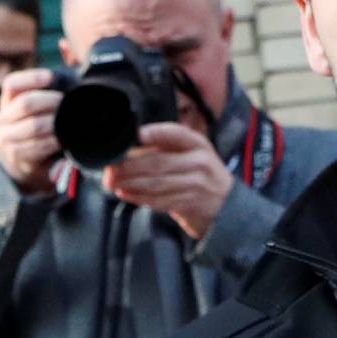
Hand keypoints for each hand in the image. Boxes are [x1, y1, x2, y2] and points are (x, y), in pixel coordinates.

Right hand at [0, 67, 63, 195]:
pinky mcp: (16, 157)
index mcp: (6, 101)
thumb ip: (54, 76)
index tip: (52, 78)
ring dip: (55, 123)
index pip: (12, 84)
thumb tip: (65, 44)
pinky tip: (63, 138)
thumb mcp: (40, 103)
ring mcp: (6, 139)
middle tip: (67, 103)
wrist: (23, 162)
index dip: (32, 79)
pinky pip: (38, 146)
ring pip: (33, 126)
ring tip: (69, 121)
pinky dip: (54, 141)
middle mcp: (1, 119)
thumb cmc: (38, 125)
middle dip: (50, 102)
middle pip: (26, 104)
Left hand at [102, 122, 232, 239]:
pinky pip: (160, 200)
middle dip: (130, 166)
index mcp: (197, 144)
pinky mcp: (190, 204)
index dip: (155, 133)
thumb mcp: (190, 154)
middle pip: (159, 162)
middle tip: (110, 169)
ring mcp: (196, 185)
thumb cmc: (199, 175)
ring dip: (131, 184)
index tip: (136, 134)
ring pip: (157, 183)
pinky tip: (125, 194)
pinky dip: (140, 198)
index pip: (175, 133)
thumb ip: (163, 150)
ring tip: (112, 182)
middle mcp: (199, 162)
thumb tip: (127, 150)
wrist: (226, 205)